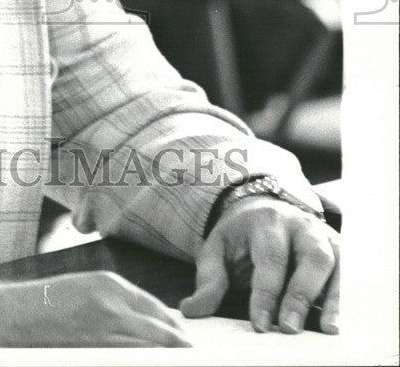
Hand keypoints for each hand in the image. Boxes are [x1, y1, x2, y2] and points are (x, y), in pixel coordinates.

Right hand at [0, 270, 190, 346]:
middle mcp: (112, 300)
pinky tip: (150, 363)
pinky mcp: (93, 344)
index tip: (186, 344)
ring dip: (165, 356)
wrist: (9, 314)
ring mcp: (104, 323)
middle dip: (177, 346)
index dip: (174, 332)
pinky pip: (128, 355)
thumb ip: (118, 306)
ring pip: (149, 345)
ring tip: (179, 361)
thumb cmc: (45, 305)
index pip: (158, 310)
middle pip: (161, 329)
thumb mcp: (85, 292)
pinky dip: (142, 359)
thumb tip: (149, 328)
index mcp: (111, 284)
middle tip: (190, 356)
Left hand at [179, 197, 338, 334]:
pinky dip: (345, 297)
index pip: (270, 258)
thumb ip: (208, 281)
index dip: (266, 293)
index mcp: (267, 221)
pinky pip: (348, 274)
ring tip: (327, 330)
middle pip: (309, 256)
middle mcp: (300, 225)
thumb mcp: (216, 250)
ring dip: (333, 298)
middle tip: (289, 328)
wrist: (261, 210)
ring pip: (335, 263)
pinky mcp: (339, 250)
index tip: (260, 324)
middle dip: (301, 294)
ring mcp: (323, 236)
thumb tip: (191, 310)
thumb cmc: (239, 237)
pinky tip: (338, 321)